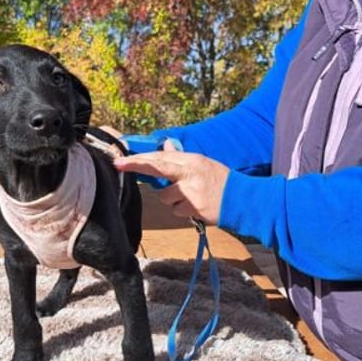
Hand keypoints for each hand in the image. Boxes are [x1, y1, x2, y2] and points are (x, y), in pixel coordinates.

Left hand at [113, 140, 228, 224]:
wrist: (243, 199)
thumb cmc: (221, 181)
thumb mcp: (203, 164)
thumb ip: (182, 159)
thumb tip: (166, 150)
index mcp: (192, 161)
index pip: (160, 158)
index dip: (139, 159)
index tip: (120, 160)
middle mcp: (189, 174)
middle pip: (156, 170)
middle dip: (136, 166)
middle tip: (119, 165)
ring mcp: (190, 192)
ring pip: (165, 197)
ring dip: (173, 199)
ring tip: (191, 197)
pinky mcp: (193, 209)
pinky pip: (176, 211)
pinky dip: (183, 210)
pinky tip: (196, 207)